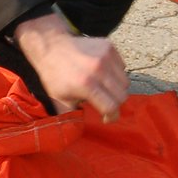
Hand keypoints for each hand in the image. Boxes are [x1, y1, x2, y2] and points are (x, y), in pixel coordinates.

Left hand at [12, 13, 128, 122]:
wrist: (52, 46)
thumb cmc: (54, 75)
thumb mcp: (58, 99)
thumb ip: (73, 116)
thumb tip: (80, 130)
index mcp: (86, 84)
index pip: (112, 107)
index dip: (111, 116)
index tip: (106, 117)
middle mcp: (99, 69)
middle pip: (122, 95)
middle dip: (115, 103)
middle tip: (105, 102)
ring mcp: (105, 56)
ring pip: (125, 81)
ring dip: (117, 88)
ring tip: (104, 87)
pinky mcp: (109, 46)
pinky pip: (122, 66)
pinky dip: (116, 73)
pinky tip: (103, 73)